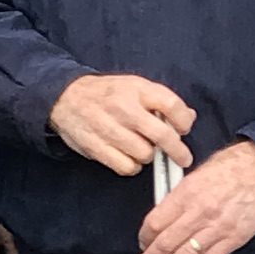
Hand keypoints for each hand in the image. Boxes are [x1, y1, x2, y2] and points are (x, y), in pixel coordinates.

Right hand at [51, 73, 194, 176]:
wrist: (65, 98)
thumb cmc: (108, 94)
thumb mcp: (135, 86)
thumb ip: (162, 100)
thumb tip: (189, 117)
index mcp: (137, 89)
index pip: (171, 105)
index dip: (183, 121)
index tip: (184, 129)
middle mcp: (124, 108)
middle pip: (162, 135)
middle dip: (177, 151)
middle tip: (182, 158)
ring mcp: (109, 129)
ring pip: (145, 154)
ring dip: (149, 156)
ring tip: (142, 148)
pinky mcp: (96, 147)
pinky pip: (126, 167)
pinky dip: (132, 166)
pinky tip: (129, 157)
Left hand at [137, 141, 254, 253]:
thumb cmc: (236, 166)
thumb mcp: (198, 172)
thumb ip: (179, 194)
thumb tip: (164, 211)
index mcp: (188, 192)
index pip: (156, 222)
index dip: (144, 237)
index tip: (143, 242)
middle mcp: (201, 212)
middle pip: (166, 243)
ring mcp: (218, 228)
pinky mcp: (234, 239)